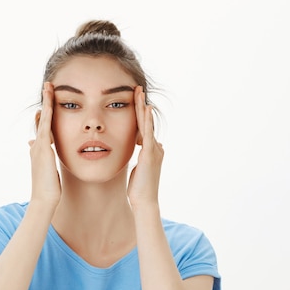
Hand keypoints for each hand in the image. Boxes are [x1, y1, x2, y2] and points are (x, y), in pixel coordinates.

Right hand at [28, 82, 60, 207]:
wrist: (44, 199)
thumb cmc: (49, 189)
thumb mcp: (48, 171)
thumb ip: (44, 160)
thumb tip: (37, 150)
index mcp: (39, 150)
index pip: (43, 128)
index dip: (46, 114)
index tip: (48, 102)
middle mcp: (37, 146)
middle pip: (42, 119)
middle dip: (45, 103)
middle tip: (47, 86)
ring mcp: (39, 146)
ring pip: (43, 119)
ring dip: (46, 103)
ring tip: (48, 87)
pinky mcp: (43, 149)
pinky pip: (46, 127)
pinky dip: (48, 114)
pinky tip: (49, 104)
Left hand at [127, 86, 163, 207]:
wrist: (145, 201)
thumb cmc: (139, 188)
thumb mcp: (138, 169)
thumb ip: (139, 158)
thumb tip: (139, 150)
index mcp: (151, 150)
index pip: (143, 127)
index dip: (139, 113)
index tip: (134, 100)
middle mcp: (155, 147)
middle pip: (146, 121)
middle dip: (141, 104)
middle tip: (137, 88)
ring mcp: (154, 150)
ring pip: (147, 124)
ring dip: (143, 107)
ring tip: (139, 92)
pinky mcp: (149, 154)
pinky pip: (147, 133)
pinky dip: (147, 121)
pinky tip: (146, 109)